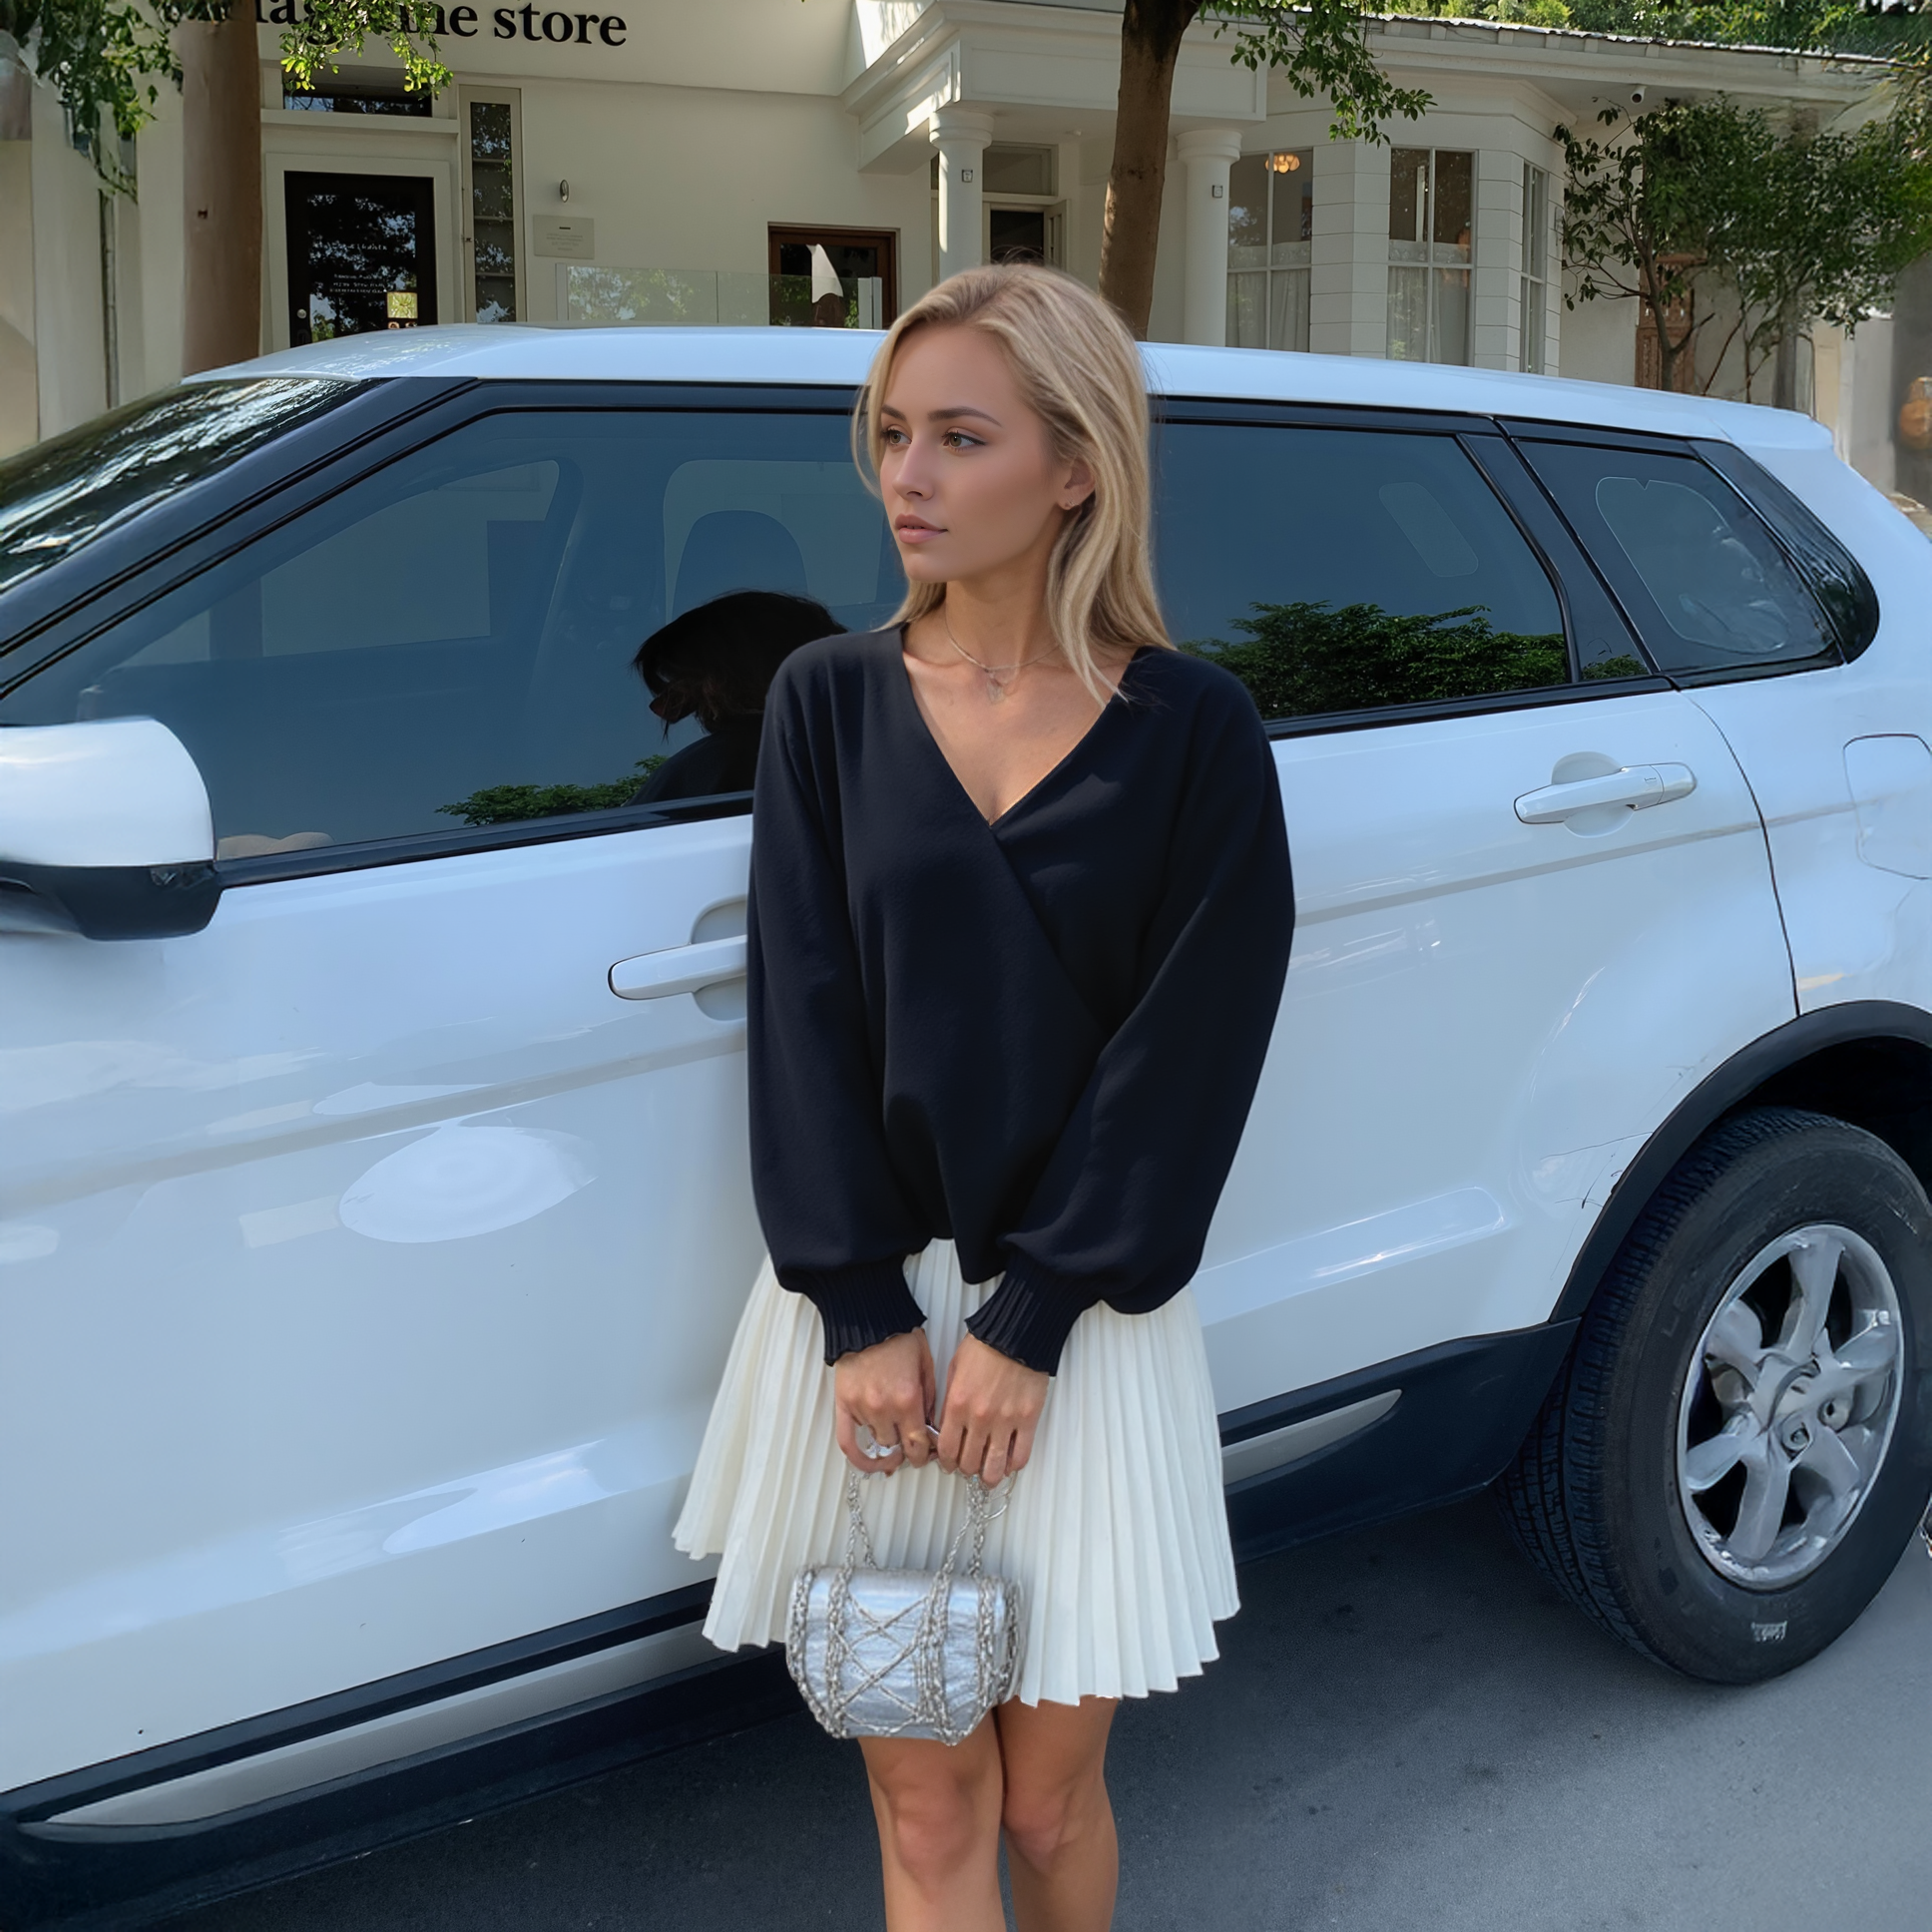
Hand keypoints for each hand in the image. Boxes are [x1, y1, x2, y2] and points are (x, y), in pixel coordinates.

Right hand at [834, 1329, 937, 1474]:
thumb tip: (931, 1427)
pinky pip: (847, 1442)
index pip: (918, 1444)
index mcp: (908, 1399)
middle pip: (898, 1446)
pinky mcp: (844, 1404)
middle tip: (913, 1445)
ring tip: (894, 1434)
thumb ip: (930, 1400)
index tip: (927, 1454)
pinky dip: (858, 1458)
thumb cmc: (898, 1337)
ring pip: (878, 1442)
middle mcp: (884, 1408)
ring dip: (888, 1441)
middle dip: (908, 1448)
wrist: (869, 1319)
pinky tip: (868, 1463)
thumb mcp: (926, 1366)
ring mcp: (862, 1408)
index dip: (925, 1454)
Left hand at [934, 1334, 1048, 1484]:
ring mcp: (1005, 1420)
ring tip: (987, 1476)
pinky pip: (1021, 1454)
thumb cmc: (985, 1346)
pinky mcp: (1028, 1419)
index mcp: (957, 1405)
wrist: (1016, 1333)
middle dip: (966, 1469)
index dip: (946, 1462)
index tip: (949, 1463)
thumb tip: (947, 1426)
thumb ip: (949, 1401)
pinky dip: (1013, 1465)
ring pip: (994, 1466)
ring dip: (988, 1477)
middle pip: (969, 1462)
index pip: (947, 1449)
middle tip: (968, 1467)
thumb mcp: (953, 1370)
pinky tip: (1008, 1464)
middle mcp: (980, 1417)